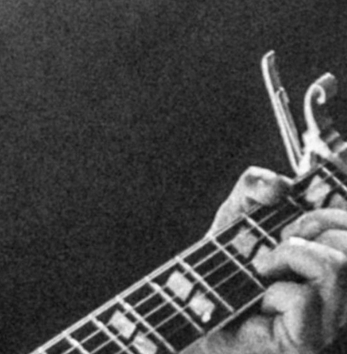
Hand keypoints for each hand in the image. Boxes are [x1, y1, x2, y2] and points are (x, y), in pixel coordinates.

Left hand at [193, 167, 346, 353]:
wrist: (191, 312)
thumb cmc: (221, 269)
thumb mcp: (237, 215)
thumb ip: (256, 187)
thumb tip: (279, 185)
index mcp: (336, 260)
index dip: (332, 210)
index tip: (299, 214)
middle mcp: (344, 293)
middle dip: (308, 227)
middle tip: (275, 243)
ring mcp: (333, 322)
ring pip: (336, 266)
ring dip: (288, 256)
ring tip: (264, 269)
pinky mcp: (309, 341)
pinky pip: (306, 297)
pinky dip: (275, 290)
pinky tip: (262, 301)